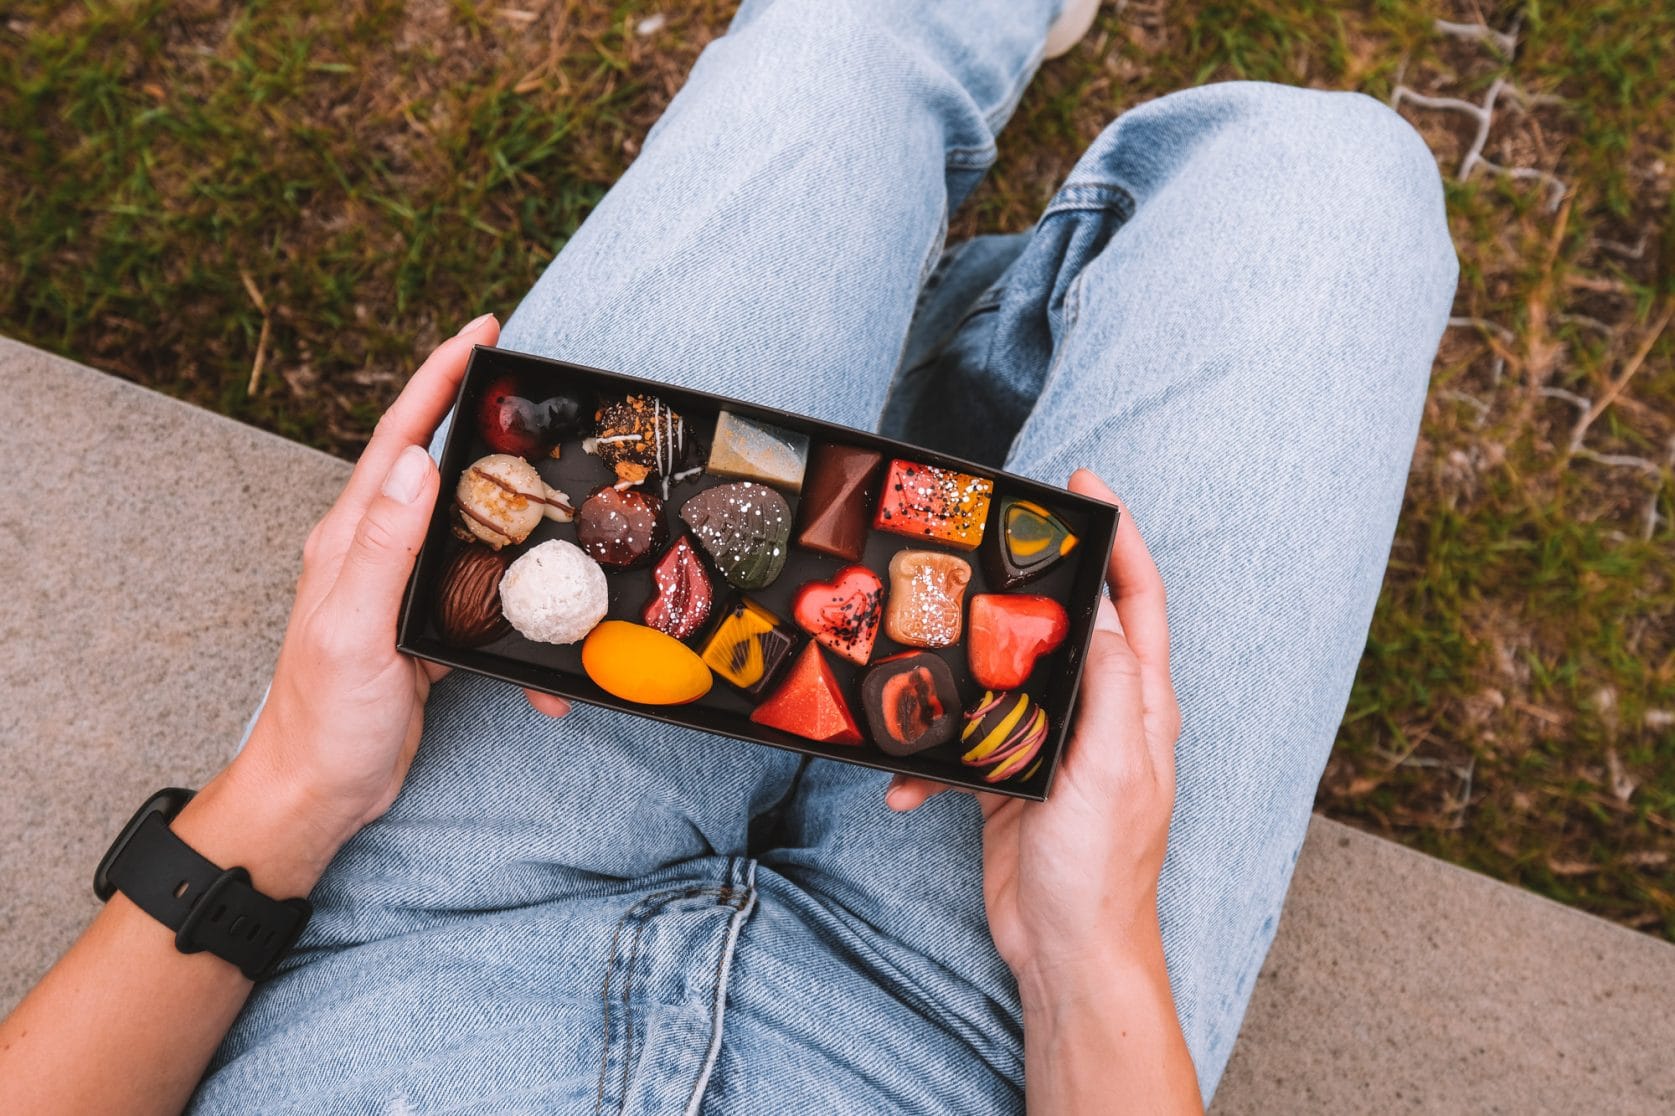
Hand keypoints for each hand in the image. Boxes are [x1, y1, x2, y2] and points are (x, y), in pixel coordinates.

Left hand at [233, 313, 570, 856]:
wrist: (319, 794)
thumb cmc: (325, 719)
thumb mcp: (354, 629)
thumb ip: (383, 545)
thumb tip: (416, 460)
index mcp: (352, 538)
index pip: (400, 439)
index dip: (439, 380)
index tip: (482, 333)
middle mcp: (375, 552)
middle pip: (439, 469)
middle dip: (488, 430)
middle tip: (541, 404)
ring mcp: (402, 591)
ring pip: (471, 532)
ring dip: (518, 526)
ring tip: (564, 513)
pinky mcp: (427, 630)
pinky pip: (484, 601)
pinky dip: (519, 620)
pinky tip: (542, 668)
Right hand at [886, 469, 1180, 1004]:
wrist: (1067, 950)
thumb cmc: (1103, 866)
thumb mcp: (1113, 766)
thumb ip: (1107, 686)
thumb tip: (1093, 611)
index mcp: (1138, 704)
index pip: (1136, 600)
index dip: (1119, 537)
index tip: (1085, 484)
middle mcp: (1099, 716)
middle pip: (1064, 626)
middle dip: (1025, 587)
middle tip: (980, 550)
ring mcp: (1052, 748)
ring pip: (1004, 681)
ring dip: (962, 676)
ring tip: (921, 662)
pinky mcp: (1010, 782)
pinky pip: (966, 748)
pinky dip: (933, 760)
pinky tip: (906, 785)